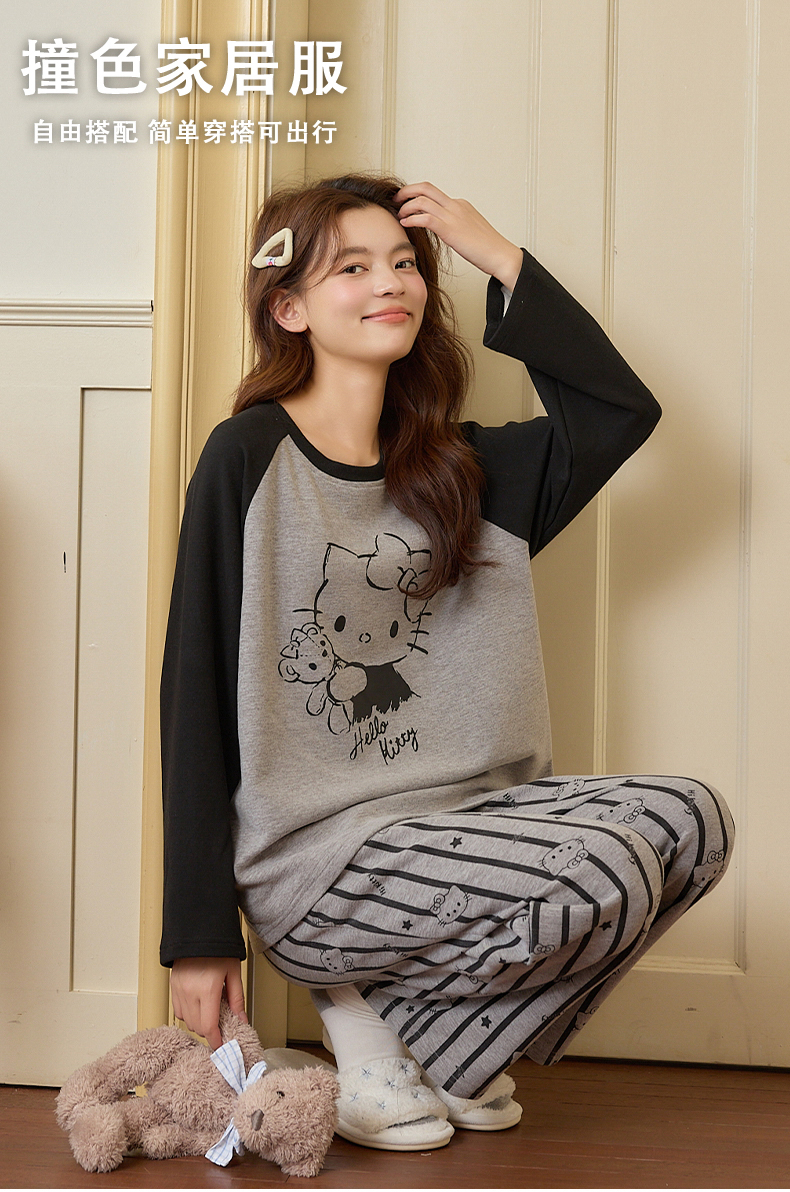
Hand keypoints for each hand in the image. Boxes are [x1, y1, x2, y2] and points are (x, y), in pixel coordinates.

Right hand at [170, 956, 246, 1050]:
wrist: (200, 931)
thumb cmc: (218, 948)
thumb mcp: (234, 972)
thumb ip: (237, 1000)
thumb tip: (241, 1021)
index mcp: (208, 989)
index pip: (209, 1026)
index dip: (215, 1040)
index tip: (221, 1045)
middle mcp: (190, 992)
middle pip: (197, 1027)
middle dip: (209, 1031)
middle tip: (221, 1025)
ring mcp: (179, 990)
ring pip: (186, 1021)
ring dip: (198, 1023)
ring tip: (210, 1011)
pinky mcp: (173, 987)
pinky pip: (178, 1011)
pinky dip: (188, 1014)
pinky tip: (199, 1006)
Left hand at [394, 181, 522, 291]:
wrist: (500, 255)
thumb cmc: (487, 248)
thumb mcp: (469, 230)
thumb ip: (455, 225)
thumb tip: (442, 229)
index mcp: (460, 205)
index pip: (433, 192)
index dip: (416, 194)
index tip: (406, 201)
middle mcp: (455, 205)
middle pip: (425, 188)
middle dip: (406, 191)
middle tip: (396, 200)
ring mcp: (453, 216)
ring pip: (422, 200)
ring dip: (406, 207)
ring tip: (399, 216)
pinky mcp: (450, 229)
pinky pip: (425, 217)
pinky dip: (411, 219)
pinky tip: (405, 224)